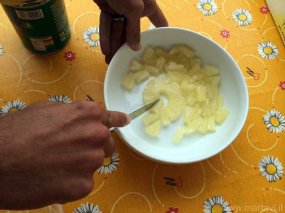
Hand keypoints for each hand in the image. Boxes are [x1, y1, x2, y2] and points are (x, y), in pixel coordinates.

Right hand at [0, 101, 128, 209]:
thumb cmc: (16, 131)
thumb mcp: (45, 110)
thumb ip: (72, 113)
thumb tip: (87, 117)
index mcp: (87, 114)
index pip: (111, 118)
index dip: (116, 120)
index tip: (124, 122)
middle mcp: (95, 136)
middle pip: (104, 143)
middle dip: (92, 146)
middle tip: (68, 151)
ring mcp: (91, 162)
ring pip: (93, 163)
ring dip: (80, 165)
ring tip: (55, 165)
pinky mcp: (82, 186)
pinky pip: (84, 182)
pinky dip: (72, 182)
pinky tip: (52, 179)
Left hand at [94, 0, 167, 62]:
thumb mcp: (134, 8)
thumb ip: (134, 29)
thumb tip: (136, 48)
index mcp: (148, 5)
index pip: (159, 22)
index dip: (160, 34)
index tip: (161, 49)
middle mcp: (136, 9)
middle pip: (134, 30)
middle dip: (128, 46)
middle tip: (125, 62)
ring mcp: (121, 9)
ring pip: (119, 29)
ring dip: (114, 44)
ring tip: (111, 60)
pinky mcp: (108, 8)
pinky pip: (107, 24)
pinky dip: (106, 35)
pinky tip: (105, 49)